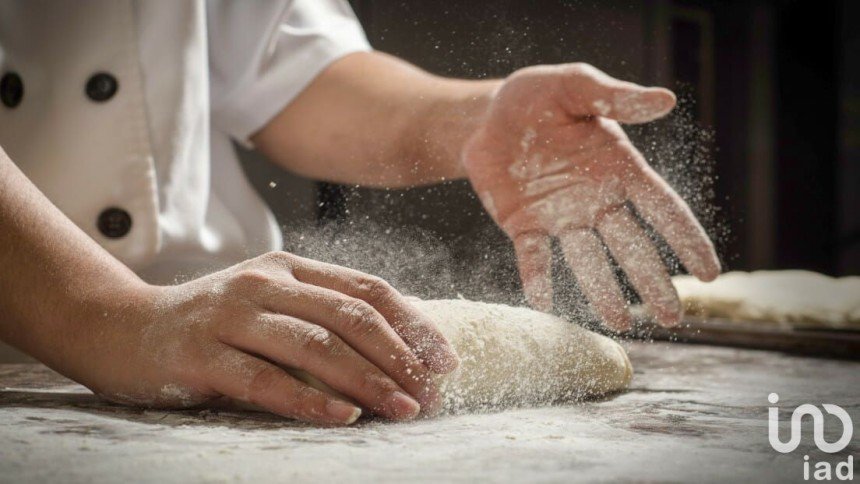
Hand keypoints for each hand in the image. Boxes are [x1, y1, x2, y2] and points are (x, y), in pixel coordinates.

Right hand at [79, 252, 457, 424]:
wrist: (120, 327)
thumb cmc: (212, 323)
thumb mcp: (269, 305)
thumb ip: (322, 316)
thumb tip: (399, 349)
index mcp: (288, 267)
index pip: (367, 289)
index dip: (413, 323)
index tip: (446, 360)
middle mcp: (263, 283)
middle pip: (349, 316)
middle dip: (400, 357)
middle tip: (432, 393)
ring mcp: (229, 316)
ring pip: (314, 346)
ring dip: (367, 381)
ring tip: (403, 410)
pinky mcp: (199, 355)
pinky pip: (265, 379)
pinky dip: (309, 401)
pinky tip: (344, 419)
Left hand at [463, 63, 719, 329]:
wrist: (486, 116)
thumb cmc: (538, 97)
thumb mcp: (574, 86)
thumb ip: (614, 97)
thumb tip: (665, 100)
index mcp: (619, 169)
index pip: (662, 209)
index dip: (686, 240)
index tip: (709, 274)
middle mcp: (596, 200)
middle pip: (631, 246)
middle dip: (652, 281)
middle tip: (671, 318)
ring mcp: (560, 217)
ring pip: (587, 260)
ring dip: (602, 290)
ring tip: (620, 323)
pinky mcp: (523, 226)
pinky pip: (533, 256)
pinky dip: (538, 277)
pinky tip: (544, 301)